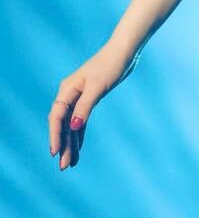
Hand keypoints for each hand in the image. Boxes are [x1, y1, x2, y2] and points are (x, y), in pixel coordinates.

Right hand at [48, 41, 141, 170]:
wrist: (124, 51)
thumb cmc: (110, 65)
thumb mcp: (97, 87)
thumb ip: (84, 107)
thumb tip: (73, 127)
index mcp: (67, 89)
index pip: (57, 117)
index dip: (55, 135)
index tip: (55, 153)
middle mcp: (70, 94)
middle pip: (62, 124)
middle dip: (63, 145)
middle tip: (64, 166)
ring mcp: (79, 97)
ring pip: (71, 124)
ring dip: (70, 143)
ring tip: (71, 163)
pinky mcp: (89, 99)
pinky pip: (80, 121)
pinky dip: (79, 134)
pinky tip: (78, 147)